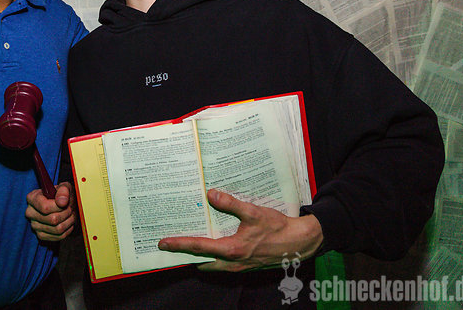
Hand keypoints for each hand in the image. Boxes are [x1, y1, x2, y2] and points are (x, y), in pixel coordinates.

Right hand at [25, 182, 75, 241]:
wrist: (59, 204)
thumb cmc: (60, 194)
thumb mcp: (63, 187)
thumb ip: (63, 191)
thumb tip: (62, 202)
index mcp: (32, 198)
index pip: (45, 207)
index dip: (59, 207)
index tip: (66, 203)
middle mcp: (30, 212)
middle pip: (52, 219)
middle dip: (66, 214)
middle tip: (71, 208)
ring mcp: (34, 225)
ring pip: (57, 229)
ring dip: (69, 222)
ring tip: (71, 215)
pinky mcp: (41, 235)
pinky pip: (58, 236)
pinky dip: (67, 230)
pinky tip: (68, 222)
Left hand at [157, 189, 322, 271]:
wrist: (299, 243)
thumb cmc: (277, 228)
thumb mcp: (254, 212)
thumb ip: (231, 203)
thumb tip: (211, 195)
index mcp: (232, 250)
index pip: (199, 247)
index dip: (180, 245)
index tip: (163, 242)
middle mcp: (233, 262)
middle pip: (201, 261)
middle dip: (185, 255)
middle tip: (171, 245)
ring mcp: (239, 266)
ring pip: (211, 264)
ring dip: (198, 256)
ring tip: (186, 243)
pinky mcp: (245, 264)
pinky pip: (222, 263)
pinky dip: (211, 256)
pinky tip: (210, 243)